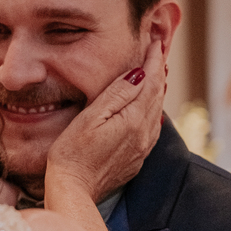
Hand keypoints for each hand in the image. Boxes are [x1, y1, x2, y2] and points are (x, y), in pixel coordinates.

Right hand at [46, 39, 166, 203]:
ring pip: (157, 111)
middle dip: (158, 70)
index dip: (153, 59)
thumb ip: (116, 95)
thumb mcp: (90, 118)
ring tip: (155, 72)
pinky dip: (152, 109)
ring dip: (157, 89)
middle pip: (157, 94)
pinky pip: (152, 127)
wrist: (74, 190)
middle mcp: (144, 134)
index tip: (154, 40)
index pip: (150, 81)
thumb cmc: (72, 153)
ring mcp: (142, 148)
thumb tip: (139, 73)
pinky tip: (147, 106)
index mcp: (134, 120)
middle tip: (157, 50)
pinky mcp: (136, 159)